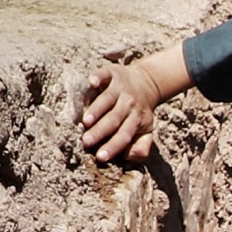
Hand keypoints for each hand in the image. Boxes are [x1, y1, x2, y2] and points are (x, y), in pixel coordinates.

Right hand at [77, 42, 192, 163]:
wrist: (147, 82)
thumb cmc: (139, 112)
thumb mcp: (146, 130)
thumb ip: (141, 146)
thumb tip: (127, 157)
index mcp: (136, 120)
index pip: (124, 135)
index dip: (113, 146)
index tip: (100, 157)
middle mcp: (129, 104)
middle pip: (114, 119)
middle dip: (100, 131)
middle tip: (86, 142)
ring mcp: (120, 88)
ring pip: (108, 99)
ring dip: (96, 110)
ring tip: (85, 121)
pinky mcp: (112, 73)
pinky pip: (105, 75)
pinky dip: (98, 78)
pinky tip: (91, 82)